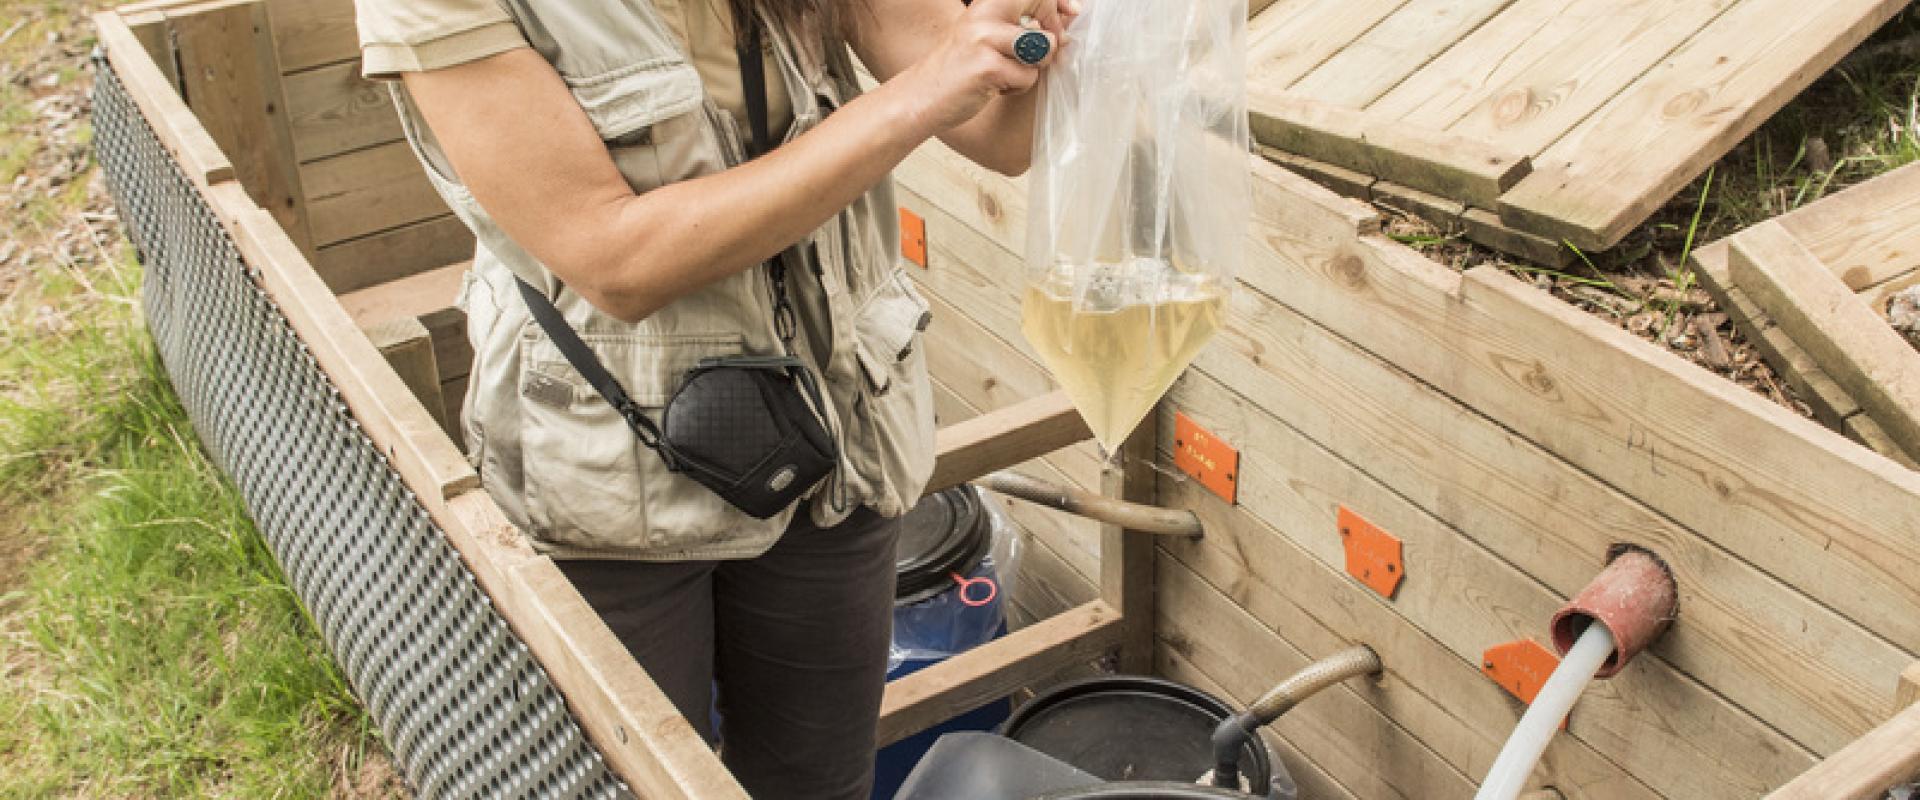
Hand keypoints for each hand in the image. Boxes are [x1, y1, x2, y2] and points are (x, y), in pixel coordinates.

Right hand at [896, 0, 1080, 133]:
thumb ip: (1020, 29)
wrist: (920, 97)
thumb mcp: (986, 37)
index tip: (1071, 14)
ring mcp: (986, 39)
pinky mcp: (988, 66)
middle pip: (1043, 13)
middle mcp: (985, 14)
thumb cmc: (957, 70)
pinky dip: (1016, 88)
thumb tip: (1062, 32)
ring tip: (1005, 74)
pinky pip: (1027, 77)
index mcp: (986, 3)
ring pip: (1041, 49)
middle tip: (1033, 55)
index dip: (1059, 4)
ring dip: (1030, 68)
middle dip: (1051, 38)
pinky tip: (994, 87)